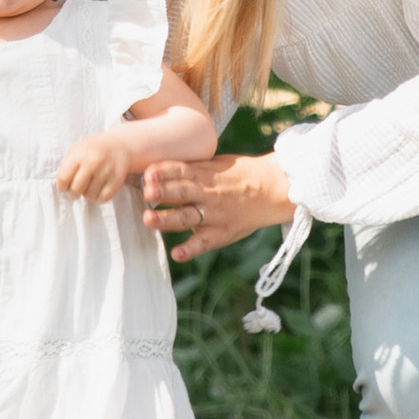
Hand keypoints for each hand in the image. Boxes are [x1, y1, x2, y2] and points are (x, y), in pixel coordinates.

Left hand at [55, 127, 141, 201]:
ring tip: (89, 187)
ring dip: (87, 195)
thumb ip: (67, 166)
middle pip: (76, 189)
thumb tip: (62, 187)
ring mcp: (106, 171)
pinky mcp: (117, 180)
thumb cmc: (93, 149)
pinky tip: (98, 189)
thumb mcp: (77, 150)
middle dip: (73, 193)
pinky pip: (102, 199)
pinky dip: (98, 197)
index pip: (63, 178)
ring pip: (89, 196)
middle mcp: (93, 161)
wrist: (119, 145)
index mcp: (80, 153)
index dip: (62, 186)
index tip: (64, 187)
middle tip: (75, 191)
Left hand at [142, 152, 298, 263]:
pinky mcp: (222, 232)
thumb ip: (191, 168)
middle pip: (181, 192)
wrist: (273, 188)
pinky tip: (177, 254)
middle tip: (146, 192)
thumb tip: (157, 170)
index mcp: (205, 174)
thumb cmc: (240, 174)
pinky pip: (204, 242)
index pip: (180, 170)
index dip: (163, 171)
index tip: (147, 173)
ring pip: (187, 217)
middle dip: (162, 192)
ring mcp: (214, 214)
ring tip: (148, 219)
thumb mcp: (216, 164)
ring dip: (167, 219)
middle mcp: (208, 194)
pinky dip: (191, 249)